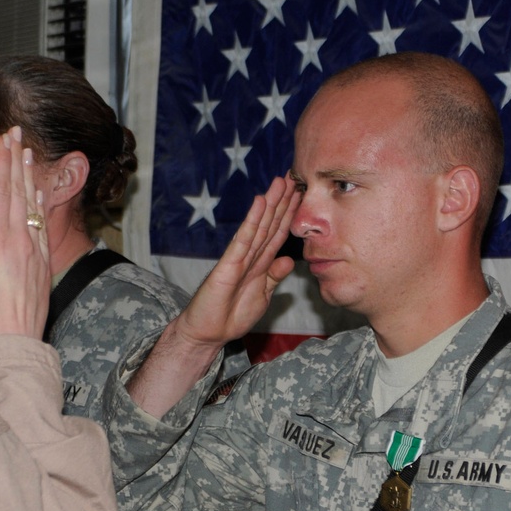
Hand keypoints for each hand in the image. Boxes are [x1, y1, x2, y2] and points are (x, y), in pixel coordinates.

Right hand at [0, 126, 48, 340]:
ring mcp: (33, 251)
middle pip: (18, 191)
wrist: (11, 344)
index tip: (4, 138)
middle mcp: (18, 239)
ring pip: (32, 205)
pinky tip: (39, 195)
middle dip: (16, 160)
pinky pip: (42, 225)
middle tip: (17, 135)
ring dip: (29, 177)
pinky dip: (40, 205)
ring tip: (28, 155)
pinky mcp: (42, 264)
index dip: (2, 161)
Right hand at [125, 176, 298, 417]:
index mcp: (260, 264)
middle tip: (294, 176)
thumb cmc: (232, 316)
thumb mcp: (262, 296)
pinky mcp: (228, 266)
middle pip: (270, 224)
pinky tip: (259, 203)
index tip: (302, 194)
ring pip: (258, 226)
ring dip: (270, 203)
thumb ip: (274, 278)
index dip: (289, 214)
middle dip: (282, 201)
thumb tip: (288, 259)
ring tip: (280, 182)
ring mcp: (238, 259)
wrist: (208, 333)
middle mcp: (250, 257)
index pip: (277, 234)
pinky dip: (252, 221)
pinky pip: (243, 240)